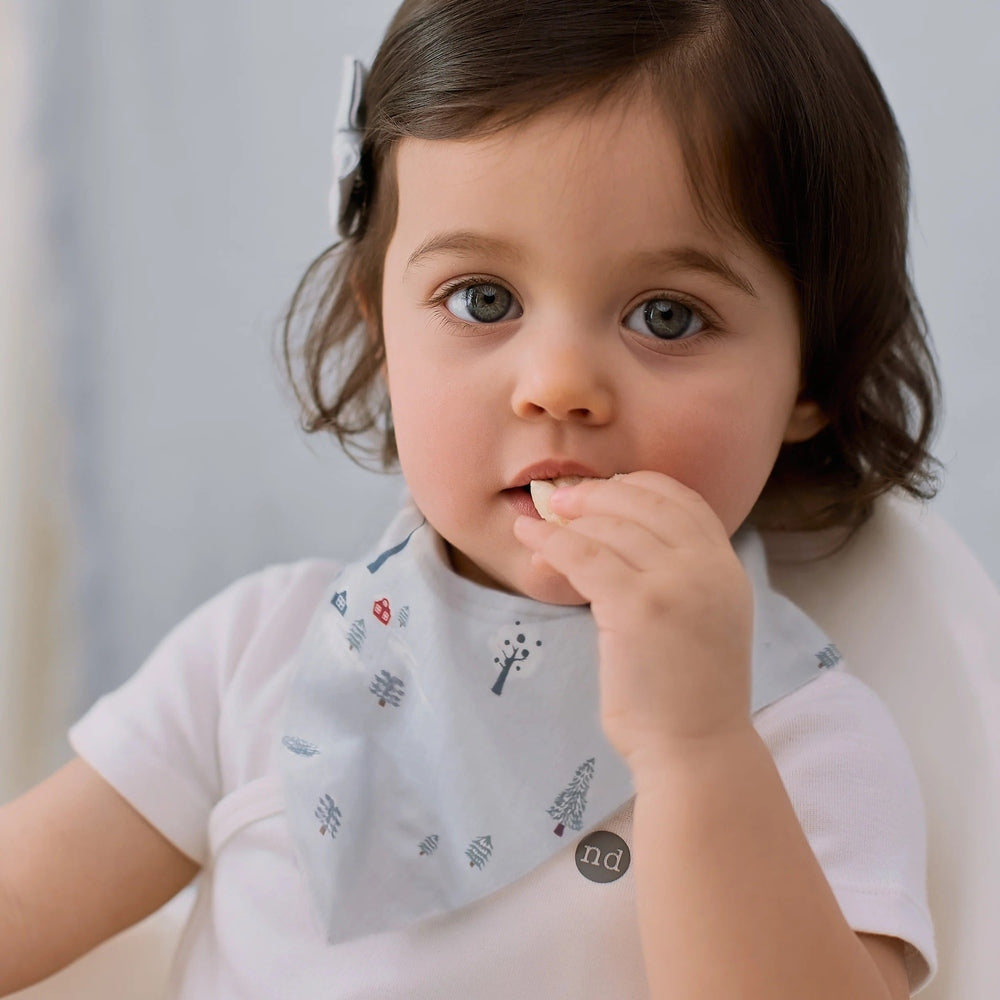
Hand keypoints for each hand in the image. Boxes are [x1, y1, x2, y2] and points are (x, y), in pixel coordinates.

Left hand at [513, 471, 754, 768]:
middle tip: (558, 499)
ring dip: (567, 520)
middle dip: (595, 494)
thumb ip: (678, 575)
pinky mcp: (637, 607)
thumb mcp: (701, 618)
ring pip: (610, 528)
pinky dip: (550, 541)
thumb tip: (614, 537)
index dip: (636, 486)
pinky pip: (583, 556)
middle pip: (644, 503)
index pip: (683, 500)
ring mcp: (675, 585)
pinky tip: (529, 539)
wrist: (696, 750)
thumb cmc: (687, 694)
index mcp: (726, 568)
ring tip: (538, 525)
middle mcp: (708, 568)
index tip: (602, 491)